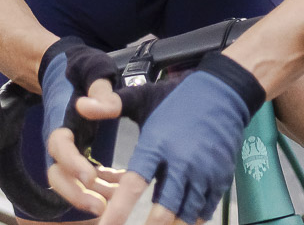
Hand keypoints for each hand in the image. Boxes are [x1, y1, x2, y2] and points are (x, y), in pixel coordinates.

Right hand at [41, 38, 124, 215]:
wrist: (66, 68)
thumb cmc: (81, 68)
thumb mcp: (94, 70)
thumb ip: (99, 88)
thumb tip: (92, 106)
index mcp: (61, 120)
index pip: (58, 147)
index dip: (72, 164)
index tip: (90, 177)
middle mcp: (61, 139)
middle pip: (57, 175)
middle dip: (76, 195)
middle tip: (101, 208)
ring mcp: (68, 149)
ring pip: (70, 182)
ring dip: (89, 196)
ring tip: (113, 206)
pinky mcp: (79, 153)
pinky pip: (85, 177)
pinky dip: (100, 186)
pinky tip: (119, 188)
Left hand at [100, 54, 261, 224]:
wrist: (223, 91)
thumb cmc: (177, 98)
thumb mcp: (142, 97)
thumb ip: (110, 105)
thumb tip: (80, 105)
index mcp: (157, 144)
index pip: (135, 184)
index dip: (118, 210)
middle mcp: (182, 162)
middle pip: (164, 211)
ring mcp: (205, 173)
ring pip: (186, 216)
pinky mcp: (221, 179)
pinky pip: (205, 211)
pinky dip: (191, 220)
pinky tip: (179, 220)